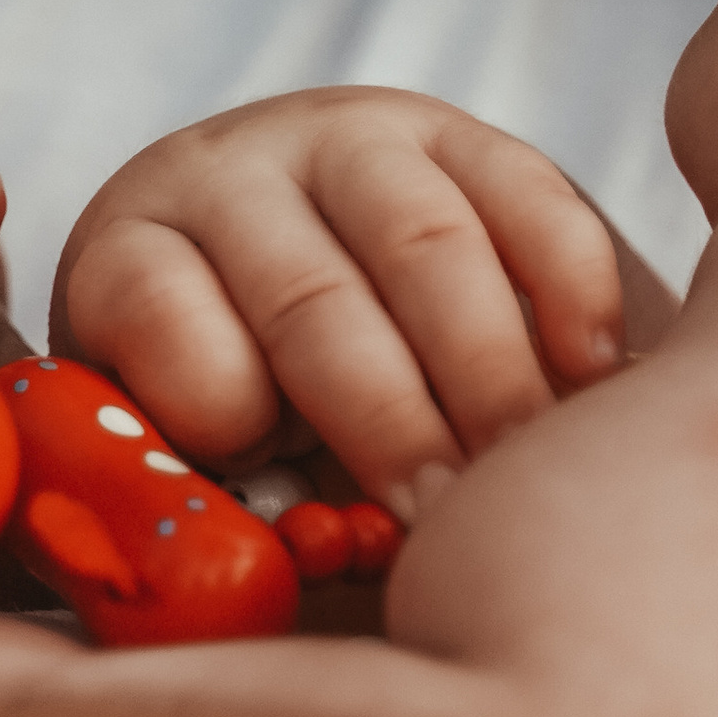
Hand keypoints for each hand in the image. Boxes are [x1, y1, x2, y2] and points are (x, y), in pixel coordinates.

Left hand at [51, 89, 626, 516]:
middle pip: (308, 295)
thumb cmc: (237, 399)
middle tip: (445, 521)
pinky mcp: (456, 132)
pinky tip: (591, 374)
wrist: (296, 262)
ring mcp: (344, 139)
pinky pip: (524, 196)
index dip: (230, 415)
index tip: (303, 514)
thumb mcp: (187, 441)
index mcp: (127, 254)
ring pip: (423, 242)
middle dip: (387, 423)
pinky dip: (567, 289)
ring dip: (485, 370)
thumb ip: (215, 498)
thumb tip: (281, 584)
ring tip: (521, 466)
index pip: (159, 313)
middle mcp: (225, 174)